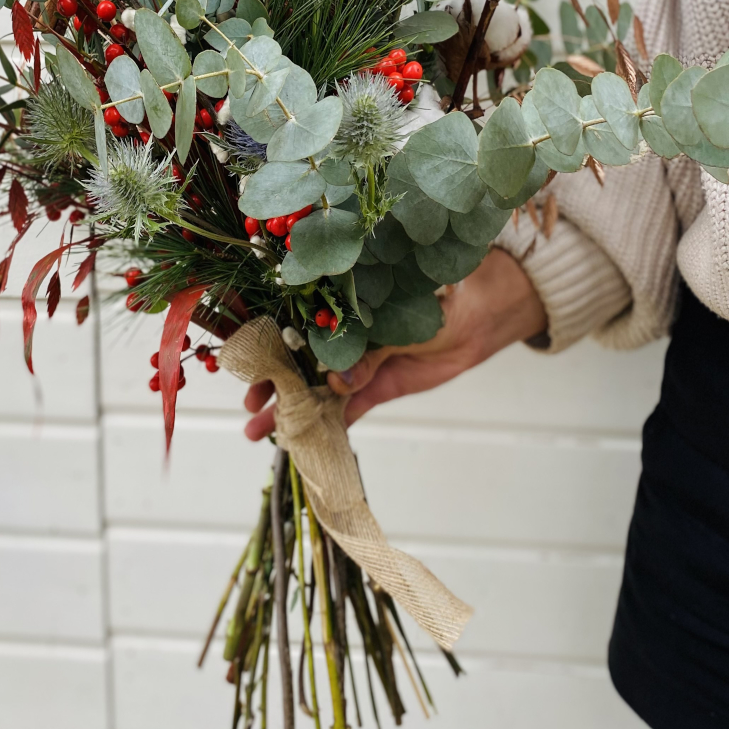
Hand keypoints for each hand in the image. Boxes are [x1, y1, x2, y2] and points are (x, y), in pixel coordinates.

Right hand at [242, 248, 545, 440]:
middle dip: (270, 385)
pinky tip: (304, 440)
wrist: (482, 310)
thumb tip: (337, 383)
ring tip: (260, 431)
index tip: (246, 363)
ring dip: (290, 411)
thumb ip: (367, 350)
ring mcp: (360, 362)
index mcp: (339, 301)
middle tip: (250, 407)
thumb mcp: (397, 316)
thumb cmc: (438, 288)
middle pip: (296, 362)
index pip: (292, 324)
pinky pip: (348, 409)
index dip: (267, 344)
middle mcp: (342, 333)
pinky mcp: (380, 387)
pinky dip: (327, 425)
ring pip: (315, 390)